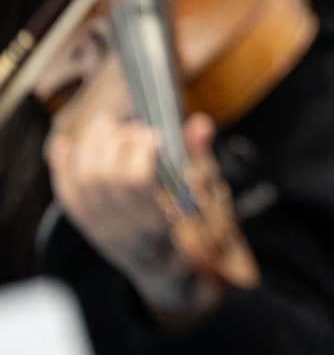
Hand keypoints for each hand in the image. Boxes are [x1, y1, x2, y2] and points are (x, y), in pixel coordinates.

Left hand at [47, 112, 221, 319]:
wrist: (174, 272)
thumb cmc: (197, 228)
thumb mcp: (209, 194)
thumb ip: (199, 157)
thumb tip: (199, 123)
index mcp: (161, 224)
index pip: (134, 182)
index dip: (141, 149)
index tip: (157, 136)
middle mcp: (126, 231)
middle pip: (103, 179)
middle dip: (115, 143)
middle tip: (134, 128)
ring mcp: (103, 232)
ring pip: (82, 185)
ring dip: (90, 148)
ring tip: (107, 125)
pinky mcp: (90, 230)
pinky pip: (67, 198)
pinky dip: (61, 169)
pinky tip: (63, 145)